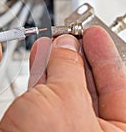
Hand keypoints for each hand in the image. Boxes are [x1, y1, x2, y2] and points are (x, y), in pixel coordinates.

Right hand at [0, 26, 125, 130]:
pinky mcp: (44, 129)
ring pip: (66, 90)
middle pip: (93, 86)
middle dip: (78, 56)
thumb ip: (67, 68)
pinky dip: (42, 76)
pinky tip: (39, 59)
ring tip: (52, 42)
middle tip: (71, 35)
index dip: (105, 54)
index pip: (120, 84)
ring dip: (57, 62)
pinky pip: (47, 97)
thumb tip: (66, 47)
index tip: (95, 34)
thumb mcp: (62, 101)